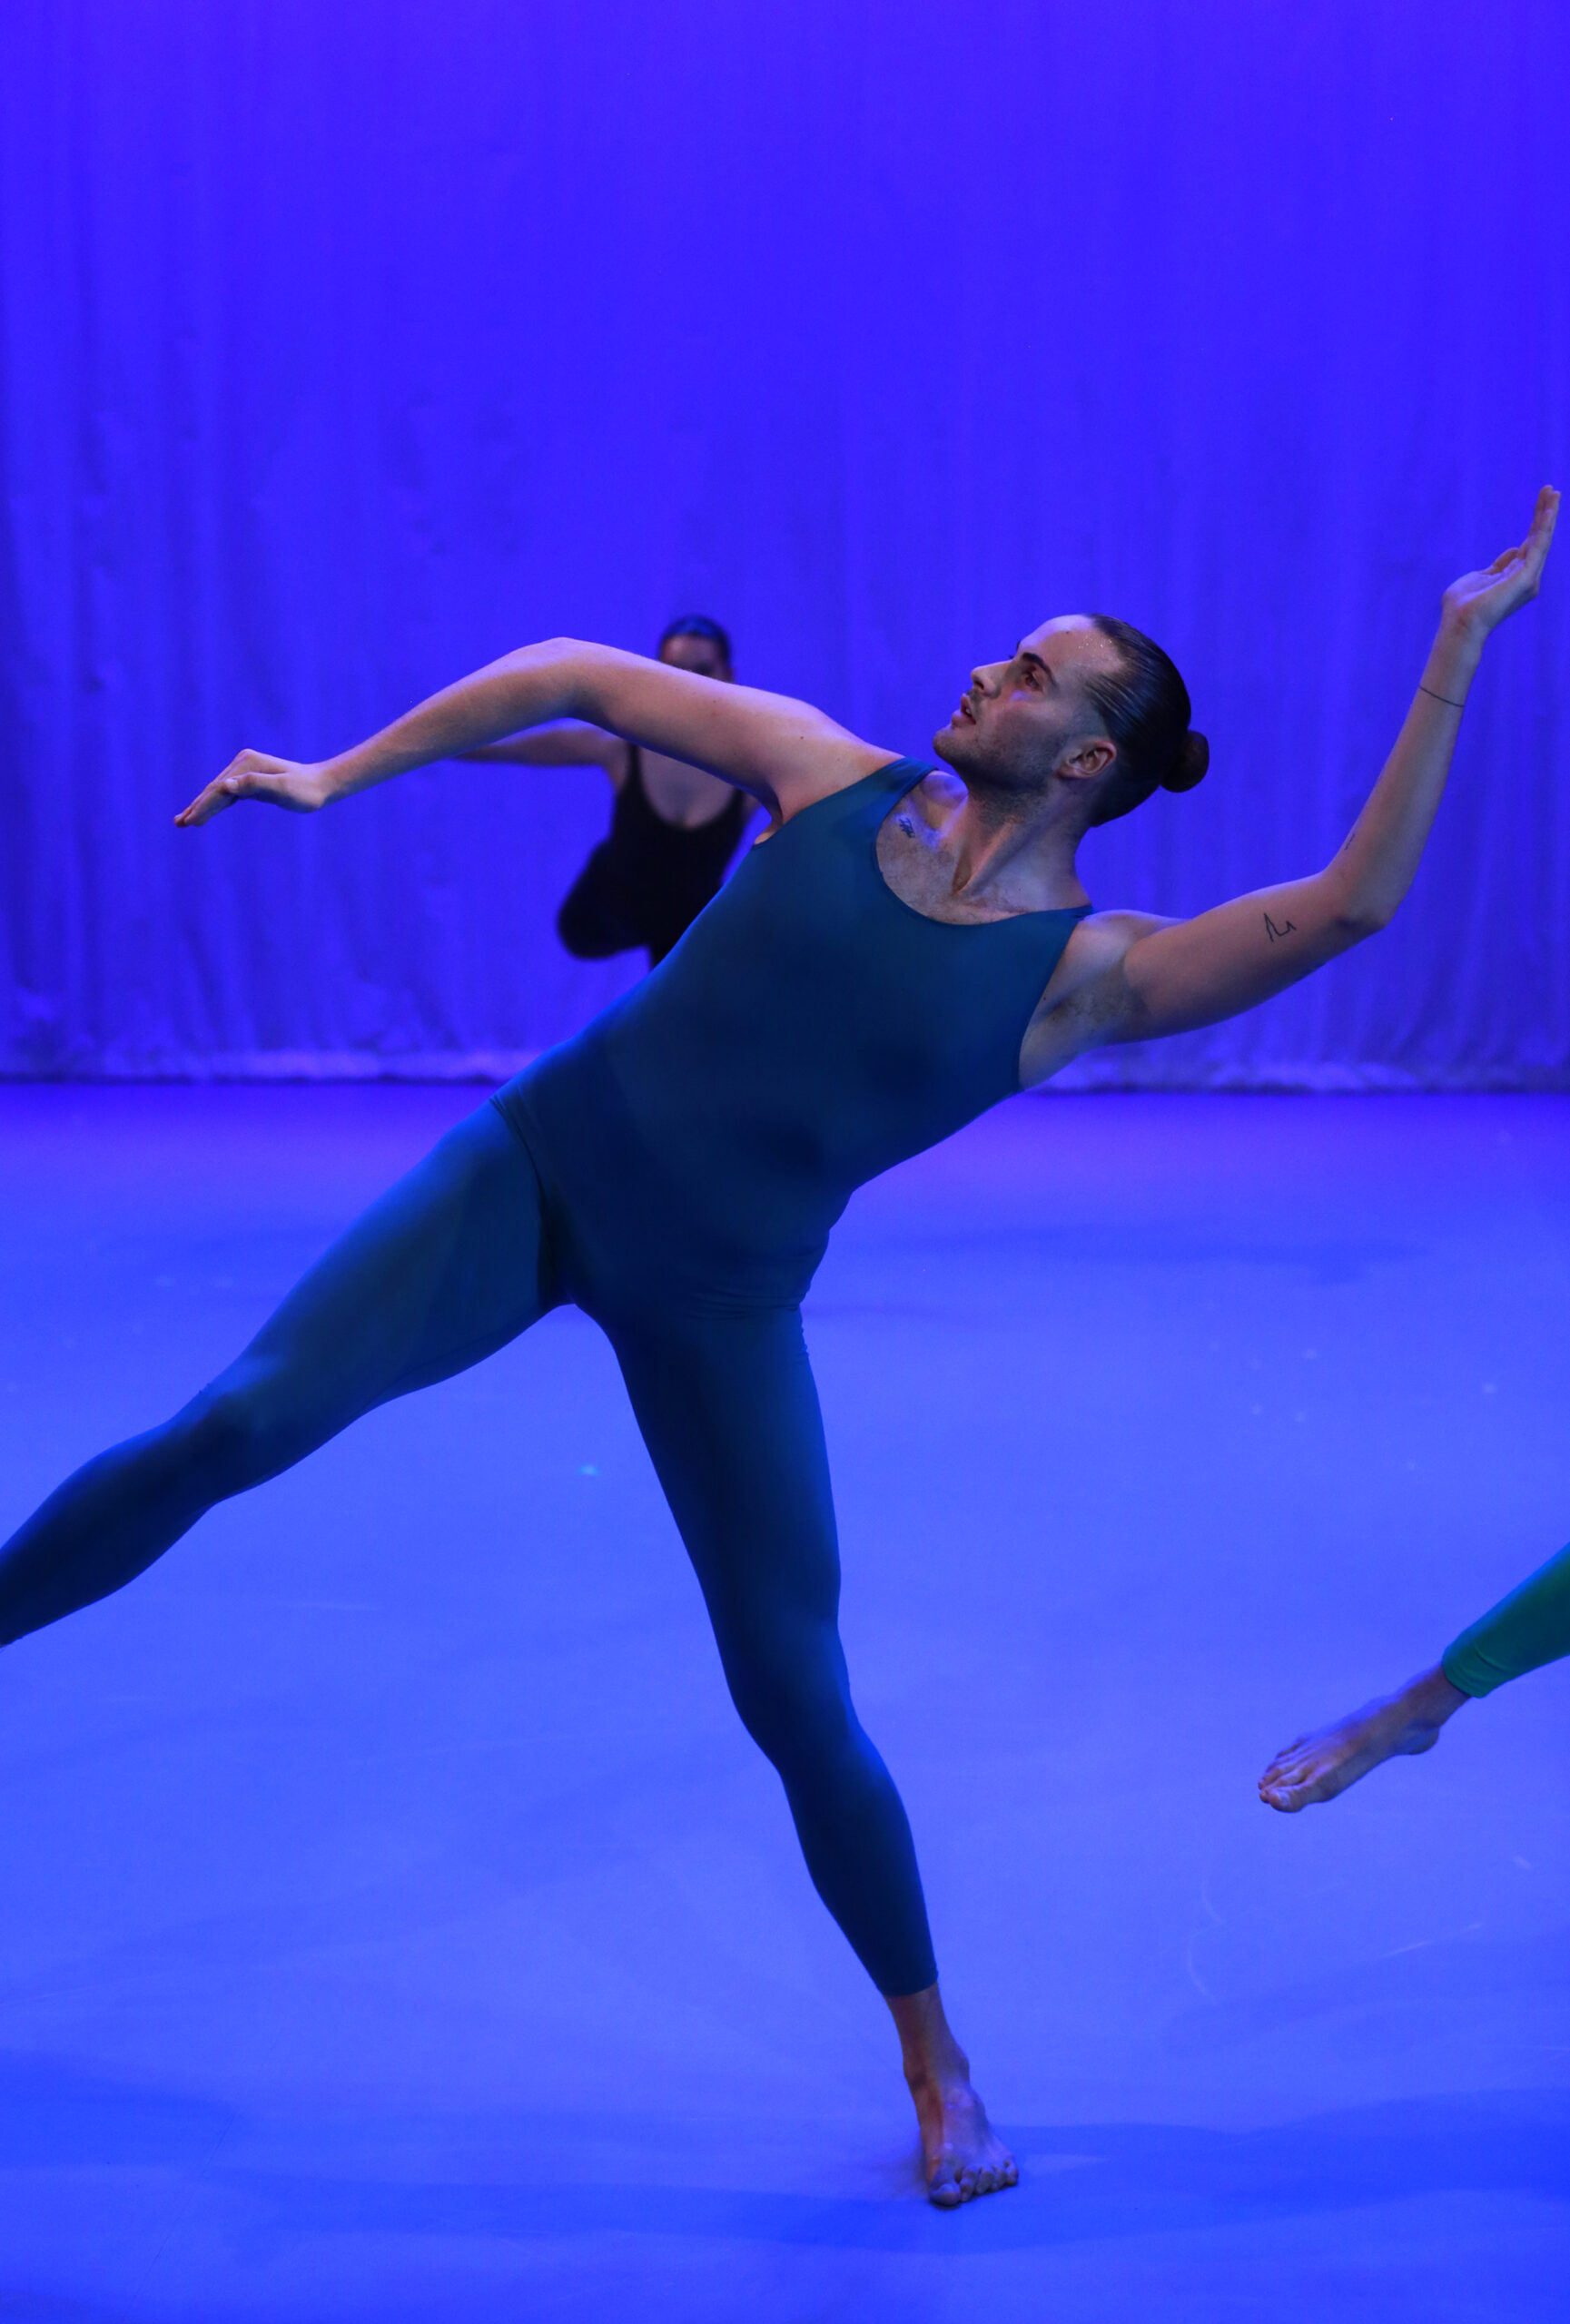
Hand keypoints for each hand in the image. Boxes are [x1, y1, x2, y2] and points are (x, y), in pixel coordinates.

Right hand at [174, 749, 331, 826]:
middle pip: (214, 789)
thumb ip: (256, 786)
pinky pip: (228, 794)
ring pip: (218, 792)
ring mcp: (245, 770)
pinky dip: (215, 804)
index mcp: (247, 765)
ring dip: (201, 806)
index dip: (203, 806)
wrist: (322, 784)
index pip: (219, 789)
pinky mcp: (250, 779)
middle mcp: (243, 764)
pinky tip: (206, 812)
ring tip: (184, 821)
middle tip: (179, 823)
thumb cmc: (305, 791)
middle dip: (197, 807)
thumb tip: (227, 786)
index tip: (190, 822)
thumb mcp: (283, 790)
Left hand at [1441, 485, 1558, 641]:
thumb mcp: (1481, 577)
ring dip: (1548, 515)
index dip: (1536, 521)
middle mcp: (1526, 577)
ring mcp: (1528, 578)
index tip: (1541, 499)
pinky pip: (1538, 547)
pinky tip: (1548, 511)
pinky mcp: (1526, 577)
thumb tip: (1515, 550)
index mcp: (1516, 576)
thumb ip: (1499, 565)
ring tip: (1553, 492)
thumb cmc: (1463, 606)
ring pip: (1542, 540)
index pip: (1530, 543)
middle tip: (1551, 490)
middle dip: (1545, 513)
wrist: (1459, 623)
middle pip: (1538, 538)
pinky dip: (1544, 528)